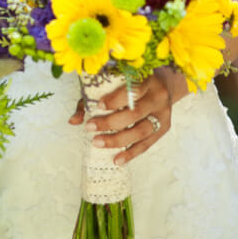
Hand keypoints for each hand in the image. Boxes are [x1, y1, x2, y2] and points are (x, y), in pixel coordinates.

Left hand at [68, 69, 187, 164]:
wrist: (164, 84)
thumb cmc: (132, 82)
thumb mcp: (114, 82)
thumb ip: (92, 98)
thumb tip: (73, 121)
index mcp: (147, 79)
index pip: (133, 89)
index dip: (116, 99)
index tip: (98, 106)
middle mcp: (158, 96)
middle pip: (135, 113)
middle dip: (111, 122)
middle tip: (90, 128)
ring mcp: (163, 113)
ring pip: (142, 131)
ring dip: (118, 140)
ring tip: (98, 143)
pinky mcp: (164, 128)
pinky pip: (147, 144)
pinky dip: (131, 153)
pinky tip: (117, 160)